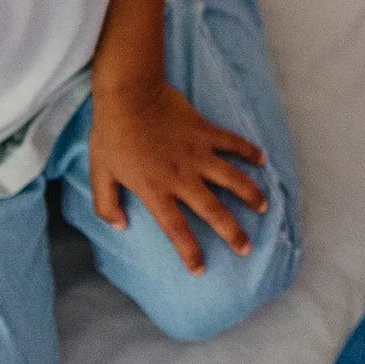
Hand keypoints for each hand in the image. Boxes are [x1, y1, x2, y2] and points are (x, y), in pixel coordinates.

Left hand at [90, 78, 267, 272]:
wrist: (130, 94)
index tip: (201, 269)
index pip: (176, 230)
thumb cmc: (112, 134)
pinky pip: (232, 143)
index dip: (189, 252)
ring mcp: (198, 154)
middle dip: (232, 232)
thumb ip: (107, 204)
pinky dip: (248, 150)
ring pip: (232, 179)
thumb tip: (119, 226)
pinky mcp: (206, 132)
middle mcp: (182, 177)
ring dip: (250, 194)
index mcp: (156, 190)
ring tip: (263, 207)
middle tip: (246, 248)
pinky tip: (262, 159)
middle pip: (213, 211)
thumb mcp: (100, 173)